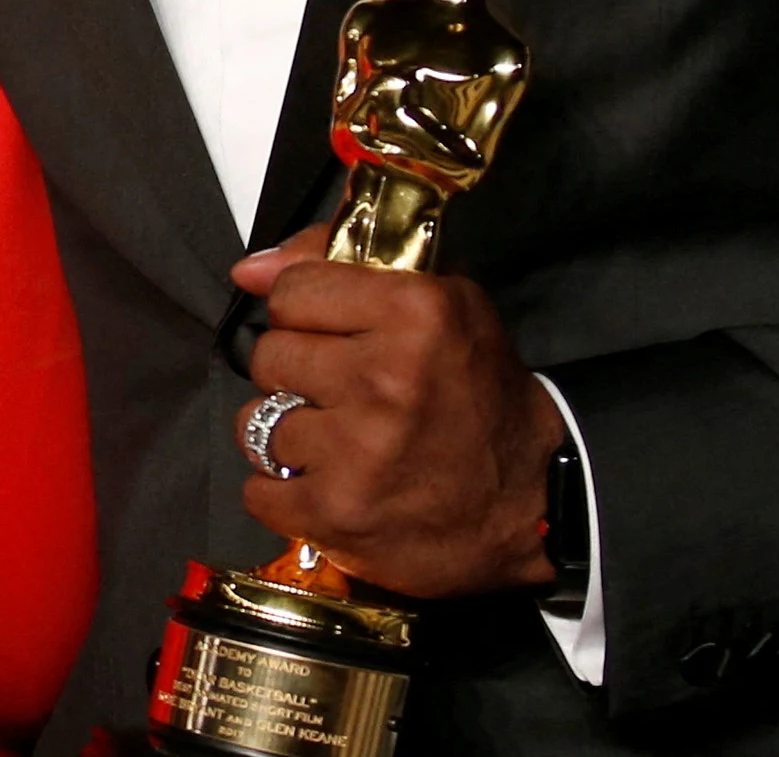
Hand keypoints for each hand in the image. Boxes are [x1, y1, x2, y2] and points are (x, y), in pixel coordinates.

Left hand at [231, 226, 567, 600]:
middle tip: (341, 393)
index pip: (291, 292)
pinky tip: (328, 485)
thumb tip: (247, 270)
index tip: (332, 334)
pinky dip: (284, 493)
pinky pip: (259, 491)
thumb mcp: (439, 304)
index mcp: (415, 311)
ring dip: (289, 435)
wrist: (531, 502)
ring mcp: (359, 450)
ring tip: (336, 442)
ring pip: (255, 423)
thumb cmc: (479, 396)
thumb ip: (339, 266)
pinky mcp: (338, 513)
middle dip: (297, 374)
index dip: (305, 313)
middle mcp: (384, 377)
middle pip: (268, 356)